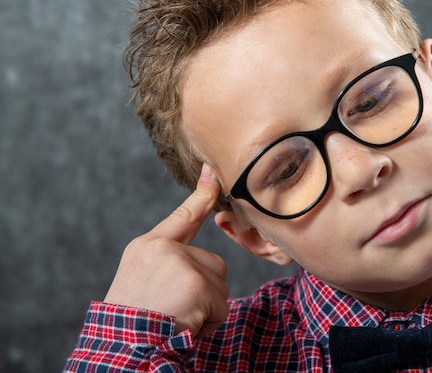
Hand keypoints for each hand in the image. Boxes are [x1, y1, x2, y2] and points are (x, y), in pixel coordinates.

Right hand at [104, 164, 228, 336]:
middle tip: (174, 307)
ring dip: (206, 307)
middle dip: (203, 290)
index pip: (183, 216)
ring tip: (176, 316)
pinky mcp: (197, 284)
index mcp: (149, 246)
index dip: (202, 194)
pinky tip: (186, 325)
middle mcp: (164, 249)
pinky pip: (221, 305)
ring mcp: (181, 264)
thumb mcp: (141, 280)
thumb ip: (170, 262)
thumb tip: (205, 263)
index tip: (215, 172)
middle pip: (213, 263)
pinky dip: (210, 322)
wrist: (122, 347)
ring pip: (220, 285)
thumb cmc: (132, 320)